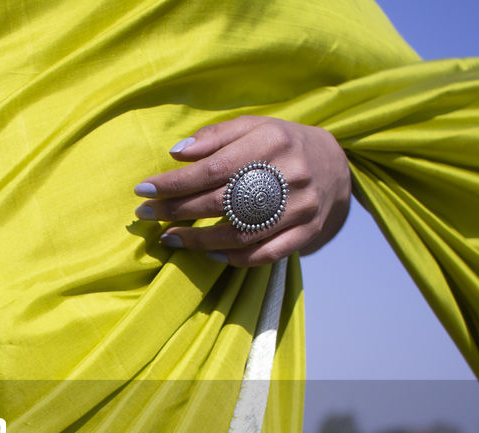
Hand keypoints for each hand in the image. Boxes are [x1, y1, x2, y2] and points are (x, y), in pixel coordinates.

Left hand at [133, 116, 351, 266]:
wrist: (334, 165)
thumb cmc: (281, 145)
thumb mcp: (253, 127)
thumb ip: (215, 137)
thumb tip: (176, 153)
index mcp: (271, 142)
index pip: (212, 168)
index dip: (174, 183)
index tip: (144, 190)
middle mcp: (289, 175)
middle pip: (221, 201)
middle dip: (176, 210)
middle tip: (145, 215)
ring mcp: (300, 207)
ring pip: (240, 233)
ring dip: (197, 240)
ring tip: (168, 238)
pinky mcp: (307, 232)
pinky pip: (265, 254)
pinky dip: (233, 258)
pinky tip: (208, 254)